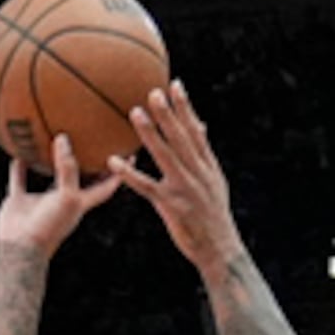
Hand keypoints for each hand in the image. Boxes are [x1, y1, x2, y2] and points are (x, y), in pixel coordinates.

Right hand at [0, 139, 129, 255]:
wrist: (19, 250)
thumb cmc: (49, 226)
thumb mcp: (66, 196)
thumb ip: (68, 168)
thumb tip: (63, 138)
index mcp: (80, 204)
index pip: (106, 187)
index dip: (119, 173)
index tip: (131, 154)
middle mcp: (63, 202)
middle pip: (79, 179)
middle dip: (88, 162)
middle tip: (94, 140)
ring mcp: (41, 202)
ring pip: (49, 177)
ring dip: (51, 161)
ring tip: (55, 138)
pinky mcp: (20, 202)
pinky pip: (19, 179)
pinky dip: (18, 166)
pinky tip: (18, 150)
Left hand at [111, 83, 243, 276]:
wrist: (220, 249)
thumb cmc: (213, 216)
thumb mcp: (215, 181)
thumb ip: (204, 153)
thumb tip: (201, 125)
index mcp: (207, 166)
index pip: (195, 131)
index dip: (185, 108)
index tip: (175, 85)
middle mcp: (197, 173)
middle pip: (181, 138)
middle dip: (168, 113)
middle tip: (152, 91)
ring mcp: (185, 189)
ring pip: (165, 156)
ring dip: (150, 134)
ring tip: (135, 113)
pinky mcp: (171, 206)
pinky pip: (147, 187)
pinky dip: (130, 174)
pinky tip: (114, 162)